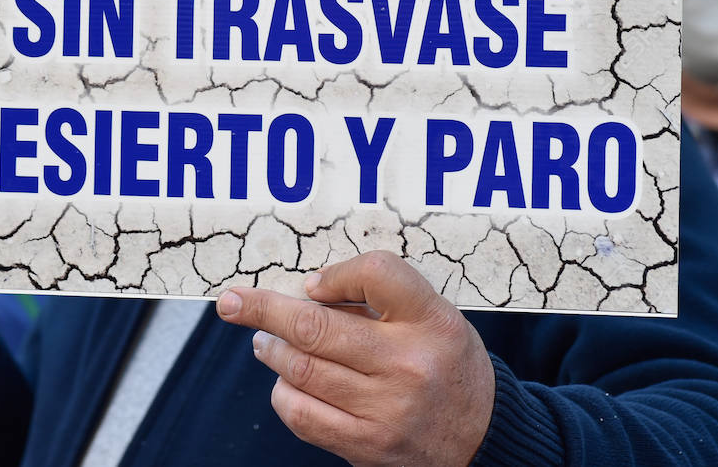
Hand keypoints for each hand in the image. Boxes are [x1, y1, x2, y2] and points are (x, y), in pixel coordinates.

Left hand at [216, 250, 493, 466]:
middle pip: (316, 326)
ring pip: (300, 369)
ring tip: (264, 340)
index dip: (335, 274)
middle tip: (233, 301)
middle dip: (262, 309)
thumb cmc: (446, 364)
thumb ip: (379, 299)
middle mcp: (409, 364)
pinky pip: (302, 414)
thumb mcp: (434, 318)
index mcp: (432, 321)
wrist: (483, 438)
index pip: (377, 273)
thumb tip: (305, 291)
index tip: (310, 284)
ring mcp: (386, 410)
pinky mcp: (367, 445)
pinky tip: (285, 381)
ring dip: (270, 349)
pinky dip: (283, 392)